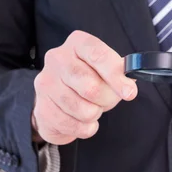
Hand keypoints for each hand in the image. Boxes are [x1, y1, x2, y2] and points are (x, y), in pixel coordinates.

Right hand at [32, 30, 137, 144]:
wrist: (62, 99)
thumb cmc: (91, 79)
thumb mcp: (108, 70)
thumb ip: (121, 74)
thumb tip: (128, 87)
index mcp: (78, 43)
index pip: (98, 55)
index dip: (116, 76)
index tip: (130, 93)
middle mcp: (57, 58)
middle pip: (91, 87)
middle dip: (107, 100)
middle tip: (108, 101)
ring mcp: (46, 83)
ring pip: (82, 109)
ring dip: (95, 114)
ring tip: (93, 108)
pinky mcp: (41, 107)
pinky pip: (72, 125)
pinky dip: (85, 128)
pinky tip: (84, 121)